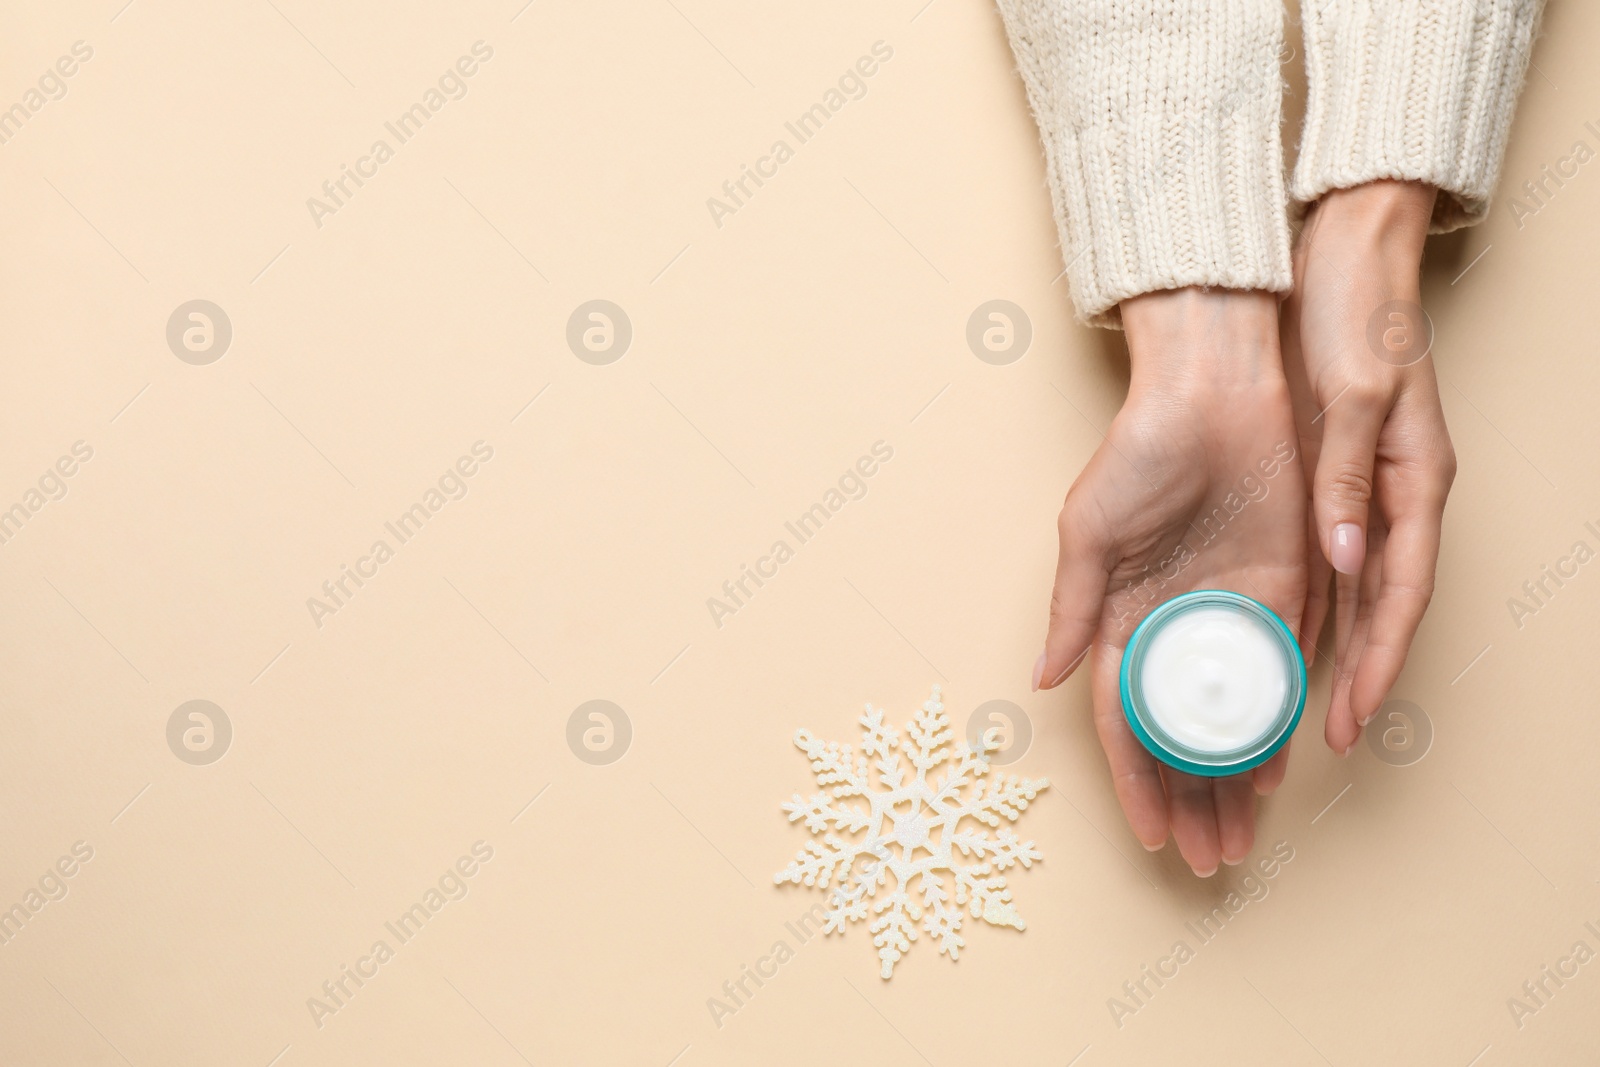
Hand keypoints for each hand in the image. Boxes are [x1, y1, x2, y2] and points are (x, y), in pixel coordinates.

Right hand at [1035, 289, 1307, 875]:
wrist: (1217, 389)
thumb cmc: (1141, 449)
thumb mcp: (1089, 529)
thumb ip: (1073, 605)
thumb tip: (1044, 678)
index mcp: (1120, 617)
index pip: (1124, 720)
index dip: (1134, 780)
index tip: (1150, 834)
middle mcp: (1173, 626)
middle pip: (1182, 734)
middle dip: (1191, 800)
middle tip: (1207, 858)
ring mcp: (1228, 614)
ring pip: (1232, 717)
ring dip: (1235, 778)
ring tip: (1242, 835)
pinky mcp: (1282, 592)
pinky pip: (1281, 673)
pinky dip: (1281, 723)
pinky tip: (1281, 769)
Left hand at [1281, 181, 1456, 754]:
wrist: (1345, 252)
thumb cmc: (1356, 315)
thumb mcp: (1353, 395)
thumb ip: (1349, 479)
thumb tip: (1346, 560)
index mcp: (1415, 481)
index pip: (1401, 596)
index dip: (1377, 663)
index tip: (1352, 721)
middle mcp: (1397, 495)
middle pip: (1380, 608)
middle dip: (1355, 679)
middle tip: (1327, 742)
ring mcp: (1367, 486)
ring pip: (1353, 592)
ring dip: (1330, 653)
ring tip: (1301, 710)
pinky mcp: (1335, 474)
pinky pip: (1327, 557)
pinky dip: (1310, 603)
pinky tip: (1280, 636)